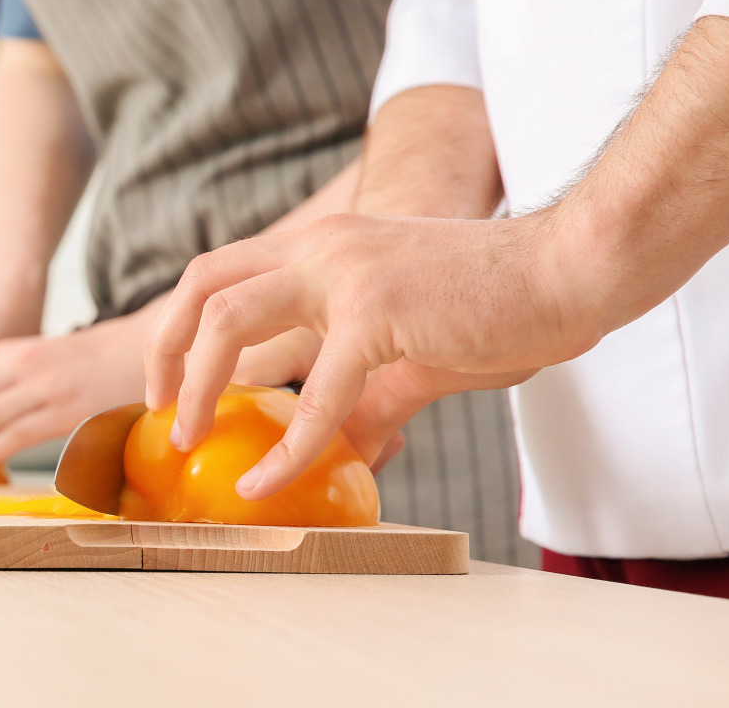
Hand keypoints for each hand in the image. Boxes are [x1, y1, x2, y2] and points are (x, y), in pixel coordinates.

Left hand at [145, 212, 582, 498]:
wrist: (571, 269)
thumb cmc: (502, 305)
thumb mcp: (413, 348)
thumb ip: (368, 391)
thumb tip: (345, 444)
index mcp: (323, 247)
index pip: (220, 271)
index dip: (181, 324)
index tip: (169, 380)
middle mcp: (321, 248)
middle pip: (203, 285)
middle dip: (165, 349)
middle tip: (157, 412)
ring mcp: (344, 273)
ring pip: (229, 323)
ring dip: (194, 387)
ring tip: (184, 440)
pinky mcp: (377, 312)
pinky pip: (316, 394)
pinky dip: (286, 446)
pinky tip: (269, 481)